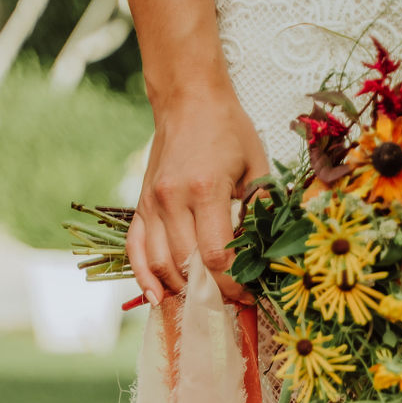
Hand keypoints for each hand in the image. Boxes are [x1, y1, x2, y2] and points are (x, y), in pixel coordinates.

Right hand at [127, 85, 268, 304]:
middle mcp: (172, 198)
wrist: (189, 98)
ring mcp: (152, 202)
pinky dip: (143, 276)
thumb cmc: (228, 131)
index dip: (233, 284)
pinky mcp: (141, 204)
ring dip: (180, 289)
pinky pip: (135, 248)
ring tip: (202, 301)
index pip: (216, 256)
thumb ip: (261, 211)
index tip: (248, 295)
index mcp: (205, 189)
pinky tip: (156, 296)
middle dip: (210, 292)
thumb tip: (266, 255)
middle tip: (230, 303)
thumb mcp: (257, 167)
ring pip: (159, 263)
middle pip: (187, 265)